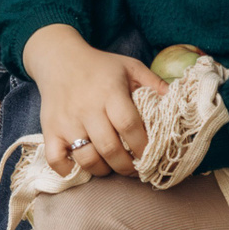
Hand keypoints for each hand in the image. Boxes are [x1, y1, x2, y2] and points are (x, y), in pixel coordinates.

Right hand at [22, 24, 165, 177]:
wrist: (59, 59)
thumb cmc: (99, 66)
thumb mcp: (130, 67)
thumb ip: (154, 84)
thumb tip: (178, 102)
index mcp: (110, 92)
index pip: (129, 125)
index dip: (142, 146)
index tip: (151, 156)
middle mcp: (87, 108)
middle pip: (110, 148)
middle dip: (126, 166)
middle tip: (135, 169)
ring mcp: (66, 121)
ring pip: (86, 158)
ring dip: (103, 170)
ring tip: (112, 167)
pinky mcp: (50, 130)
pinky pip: (56, 159)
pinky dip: (69, 170)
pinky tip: (82, 166)